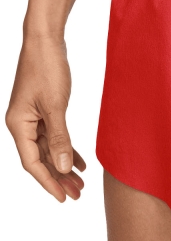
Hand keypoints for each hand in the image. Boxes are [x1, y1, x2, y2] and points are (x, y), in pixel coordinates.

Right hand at [5, 35, 85, 201]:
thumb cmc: (47, 69)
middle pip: (41, 159)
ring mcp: (32, 117)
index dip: (48, 182)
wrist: (46, 41)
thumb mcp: (55, 105)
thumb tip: (61, 167)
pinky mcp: (44, 110)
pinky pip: (55, 136)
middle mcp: (22, 124)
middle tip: (78, 195)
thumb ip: (59, 137)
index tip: (63, 198)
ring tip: (81, 183)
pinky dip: (67, 148)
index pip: (32, 163)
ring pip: (49, 149)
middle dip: (59, 178)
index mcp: (18, 125)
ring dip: (64, 165)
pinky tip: (80, 161)